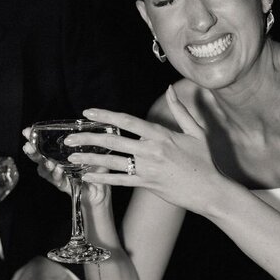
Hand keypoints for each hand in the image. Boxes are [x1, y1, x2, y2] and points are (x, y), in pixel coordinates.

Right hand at [22, 127, 109, 206]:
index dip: (34, 138)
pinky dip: (57, 174)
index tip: (27, 131)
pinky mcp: (64, 186)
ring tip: (46, 160)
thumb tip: (94, 121)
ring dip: (43, 164)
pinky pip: (57, 180)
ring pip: (45, 170)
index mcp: (59, 154)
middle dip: (32, 152)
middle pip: (39, 158)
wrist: (101, 189)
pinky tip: (58, 169)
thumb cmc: (95, 169)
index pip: (44, 144)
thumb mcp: (93, 151)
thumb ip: (89, 140)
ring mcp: (58, 176)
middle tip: (28, 146)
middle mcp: (55, 165)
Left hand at [64, 93, 220, 213]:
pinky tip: (88, 176)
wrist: (210, 190)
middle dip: (88, 138)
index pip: (127, 121)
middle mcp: (151, 150)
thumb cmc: (204, 161)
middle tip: (69, 139)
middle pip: (113, 141)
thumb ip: (180, 110)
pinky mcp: (147, 185)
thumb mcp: (195, 131)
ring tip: (71, 157)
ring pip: (112, 162)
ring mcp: (148, 169)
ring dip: (89, 159)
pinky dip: (103, 179)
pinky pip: (120, 181)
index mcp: (160, 135)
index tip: (88, 112)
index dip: (105, 115)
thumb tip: (170, 89)